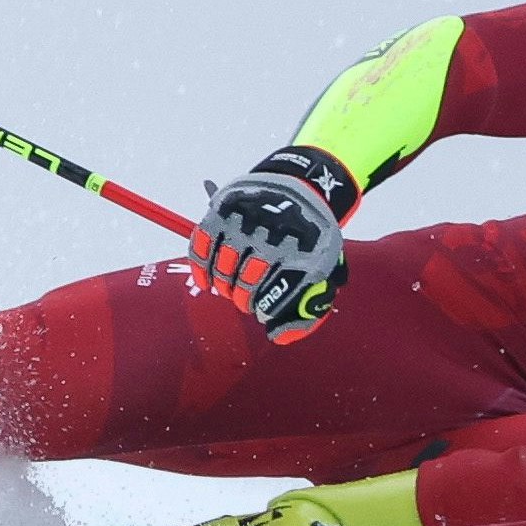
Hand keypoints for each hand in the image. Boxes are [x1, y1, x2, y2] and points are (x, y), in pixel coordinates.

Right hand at [191, 146, 359, 344]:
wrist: (299, 189)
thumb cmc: (309, 242)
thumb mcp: (324, 272)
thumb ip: (307, 311)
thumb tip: (277, 337)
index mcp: (304, 251)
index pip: (278, 295)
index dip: (267, 310)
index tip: (264, 313)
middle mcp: (273, 236)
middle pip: (248, 283)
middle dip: (244, 300)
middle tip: (246, 301)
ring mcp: (246, 222)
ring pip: (224, 267)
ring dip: (225, 286)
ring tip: (231, 289)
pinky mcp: (224, 211)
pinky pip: (203, 246)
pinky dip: (201, 268)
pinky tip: (206, 281)